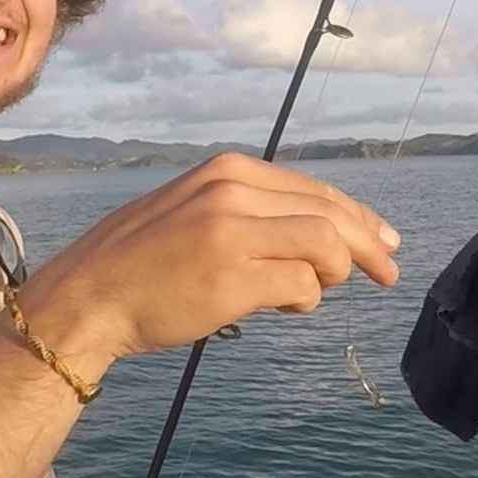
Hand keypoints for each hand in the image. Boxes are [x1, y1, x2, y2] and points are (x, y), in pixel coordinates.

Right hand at [16, 153, 401, 368]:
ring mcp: (233, 232)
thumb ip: (249, 210)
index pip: (313, 189)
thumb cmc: (141, 263)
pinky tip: (284, 308)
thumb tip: (319, 233)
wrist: (88, 297)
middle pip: (330, 213)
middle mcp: (232, 191)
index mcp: (227, 170)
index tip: (384, 241)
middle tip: (389, 272)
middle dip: (369, 245)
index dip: (358, 217)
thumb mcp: (194, 210)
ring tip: (312, 293)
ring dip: (332, 274)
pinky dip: (305, 300)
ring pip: (325, 245)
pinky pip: (302, 286)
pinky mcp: (233, 276)